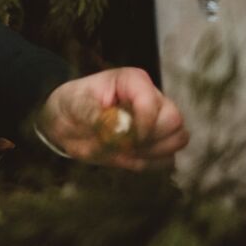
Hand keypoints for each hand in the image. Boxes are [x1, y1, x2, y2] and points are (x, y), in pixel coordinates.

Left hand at [39, 67, 186, 167]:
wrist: (68, 124)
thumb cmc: (72, 105)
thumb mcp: (74, 105)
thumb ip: (94, 114)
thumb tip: (117, 128)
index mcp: (133, 81)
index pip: (152, 103)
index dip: (141, 126)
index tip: (121, 139)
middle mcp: (151, 97)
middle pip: (174, 120)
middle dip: (150, 140)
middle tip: (124, 145)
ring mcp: (157, 120)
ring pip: (178, 138)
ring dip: (153, 153)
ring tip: (126, 152)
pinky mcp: (156, 142)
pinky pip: (169, 159)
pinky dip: (151, 165)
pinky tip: (129, 159)